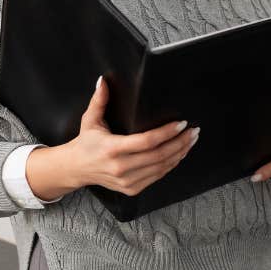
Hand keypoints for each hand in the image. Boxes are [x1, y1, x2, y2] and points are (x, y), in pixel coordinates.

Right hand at [29, 75, 199, 198]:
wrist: (76, 168)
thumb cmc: (86, 143)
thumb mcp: (90, 120)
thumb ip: (99, 100)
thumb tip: (103, 81)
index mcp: (112, 148)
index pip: (147, 141)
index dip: (167, 133)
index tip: (181, 123)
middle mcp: (120, 167)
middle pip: (159, 155)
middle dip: (180, 142)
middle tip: (193, 131)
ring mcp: (127, 181)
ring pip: (162, 167)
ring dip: (180, 153)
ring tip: (190, 140)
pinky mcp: (132, 189)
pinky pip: (157, 176)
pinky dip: (171, 165)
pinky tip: (179, 154)